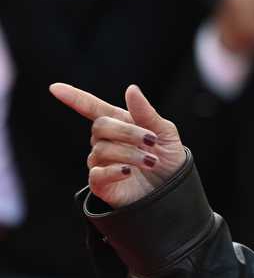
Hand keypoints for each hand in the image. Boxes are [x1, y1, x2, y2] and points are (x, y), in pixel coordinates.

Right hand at [49, 83, 186, 207]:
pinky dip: (113, 171)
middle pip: (100, 126)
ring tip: (151, 161)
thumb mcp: (164, 132)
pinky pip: (97, 174)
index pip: (92, 108)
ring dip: (131, 154)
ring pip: (102, 150)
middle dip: (127, 131)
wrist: (175, 190)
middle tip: (151, 141)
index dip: (74, 98)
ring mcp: (101, 163)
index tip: (55, 88)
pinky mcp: (101, 184)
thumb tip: (131, 89)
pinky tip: (128, 171)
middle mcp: (106, 141)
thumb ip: (146, 113)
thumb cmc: (168, 159)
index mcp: (121, 124)